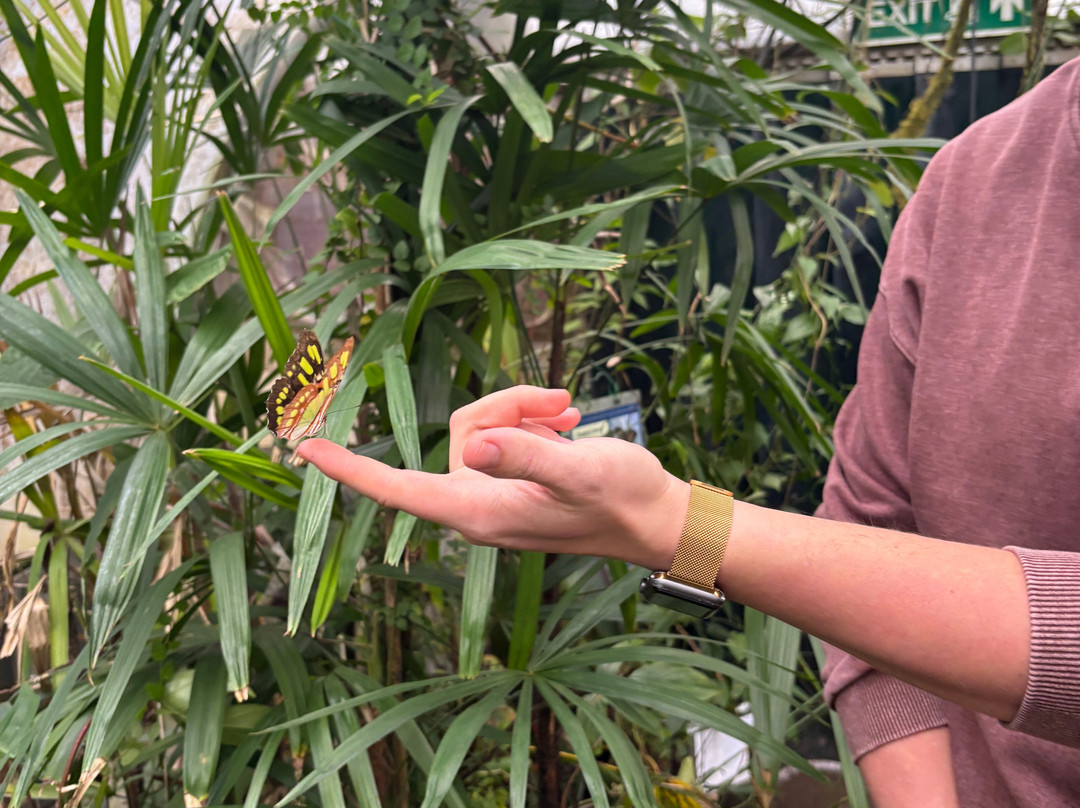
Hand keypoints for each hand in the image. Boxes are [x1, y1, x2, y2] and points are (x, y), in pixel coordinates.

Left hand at [296, 386, 690, 569]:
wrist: (655, 517)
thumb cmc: (622, 500)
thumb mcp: (579, 472)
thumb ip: (525, 454)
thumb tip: (471, 444)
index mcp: (480, 510)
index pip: (398, 489)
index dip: (350, 470)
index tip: (305, 451)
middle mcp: (478, 505)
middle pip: (463, 432)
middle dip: (507, 405)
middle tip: (562, 404)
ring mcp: (495, 494)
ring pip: (484, 427)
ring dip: (525, 408)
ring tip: (570, 411)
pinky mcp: (514, 482)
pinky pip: (504, 434)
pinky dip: (532, 418)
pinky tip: (567, 419)